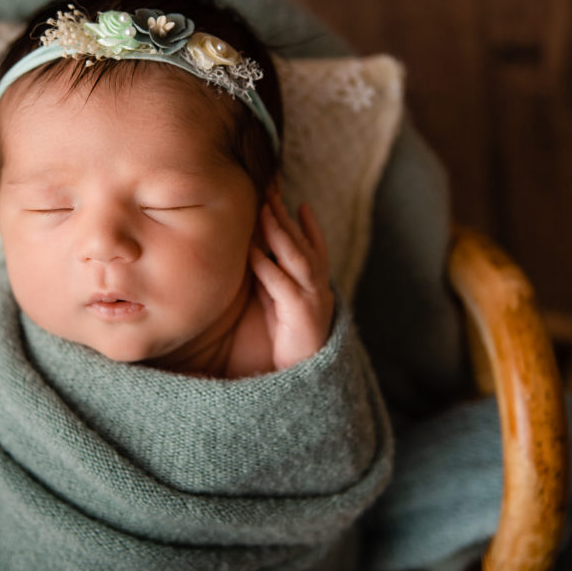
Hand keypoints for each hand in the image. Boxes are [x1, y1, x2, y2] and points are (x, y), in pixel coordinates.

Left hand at [249, 190, 334, 370]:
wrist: (300, 377)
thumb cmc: (286, 340)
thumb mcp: (278, 302)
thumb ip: (271, 278)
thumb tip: (255, 252)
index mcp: (315, 285)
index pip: (315, 247)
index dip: (308, 224)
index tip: (298, 202)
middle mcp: (318, 288)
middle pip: (304, 244)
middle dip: (287, 218)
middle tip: (271, 192)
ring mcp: (313, 301)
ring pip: (298, 259)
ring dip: (281, 234)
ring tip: (265, 212)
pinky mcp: (302, 316)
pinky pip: (283, 286)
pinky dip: (268, 268)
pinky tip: (253, 253)